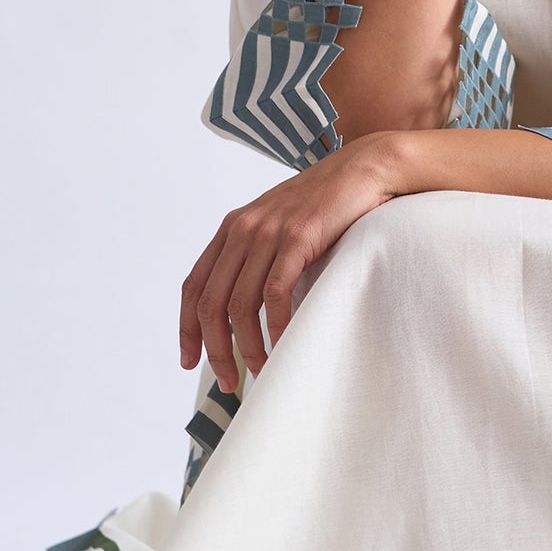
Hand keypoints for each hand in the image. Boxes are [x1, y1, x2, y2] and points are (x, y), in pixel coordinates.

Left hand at [179, 133, 403, 391]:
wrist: (363, 168)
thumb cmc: (327, 204)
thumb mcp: (280, 225)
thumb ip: (259, 255)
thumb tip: (249, 310)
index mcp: (232, 228)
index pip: (193, 286)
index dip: (187, 329)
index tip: (191, 362)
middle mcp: (243, 229)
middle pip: (210, 303)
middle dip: (216, 350)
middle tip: (229, 382)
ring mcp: (269, 232)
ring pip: (240, 304)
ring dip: (247, 347)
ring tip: (261, 370)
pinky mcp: (297, 237)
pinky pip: (275, 293)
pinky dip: (275, 326)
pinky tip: (283, 344)